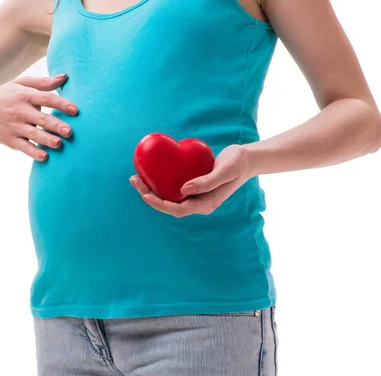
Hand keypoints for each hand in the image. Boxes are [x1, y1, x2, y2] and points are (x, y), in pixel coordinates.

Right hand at [0, 74, 77, 160]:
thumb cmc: (6, 95)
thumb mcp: (21, 84)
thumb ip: (44, 82)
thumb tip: (65, 76)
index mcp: (25, 95)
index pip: (46, 98)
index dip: (61, 104)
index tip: (75, 110)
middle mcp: (20, 111)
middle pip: (41, 119)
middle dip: (56, 125)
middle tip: (70, 132)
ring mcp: (14, 127)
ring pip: (33, 135)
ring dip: (46, 140)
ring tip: (59, 144)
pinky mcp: (10, 140)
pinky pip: (23, 147)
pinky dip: (33, 152)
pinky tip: (45, 156)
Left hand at [130, 144, 251, 216]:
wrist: (246, 160)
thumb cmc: (237, 163)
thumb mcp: (225, 170)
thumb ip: (207, 181)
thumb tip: (183, 190)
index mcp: (205, 204)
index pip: (177, 210)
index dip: (159, 205)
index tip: (145, 194)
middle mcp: (198, 203)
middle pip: (168, 205)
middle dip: (149, 195)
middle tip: (134, 180)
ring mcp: (195, 196)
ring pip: (169, 197)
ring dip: (151, 189)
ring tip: (136, 177)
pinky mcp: (193, 186)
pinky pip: (173, 187)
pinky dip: (160, 182)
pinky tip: (151, 171)